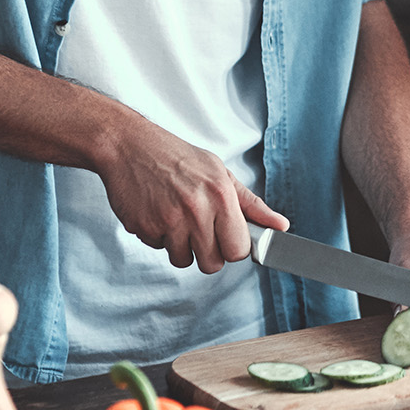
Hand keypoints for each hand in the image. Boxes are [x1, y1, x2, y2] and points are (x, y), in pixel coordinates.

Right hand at [96, 115, 287, 273]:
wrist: (129, 145)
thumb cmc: (177, 157)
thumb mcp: (220, 173)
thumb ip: (251, 204)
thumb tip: (280, 226)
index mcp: (221, 196)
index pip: (238, 249)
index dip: (233, 248)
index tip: (226, 238)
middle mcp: (197, 209)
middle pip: (212, 264)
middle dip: (207, 253)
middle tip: (199, 230)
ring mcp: (168, 220)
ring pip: (183, 260)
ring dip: (180, 246)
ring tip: (176, 217)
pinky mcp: (144, 227)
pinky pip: (157, 249)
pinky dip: (158, 236)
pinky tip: (157, 212)